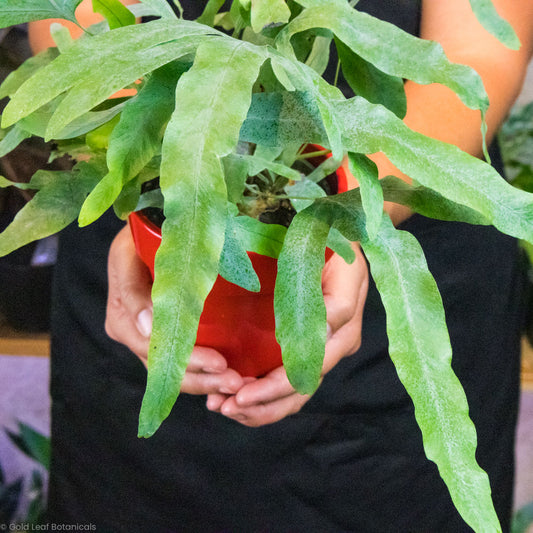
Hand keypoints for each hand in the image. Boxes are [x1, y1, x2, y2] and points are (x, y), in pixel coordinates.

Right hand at [105, 225, 243, 394]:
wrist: (143, 231)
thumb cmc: (138, 236)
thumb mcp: (128, 252)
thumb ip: (133, 291)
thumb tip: (148, 327)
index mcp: (122, 317)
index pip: (157, 349)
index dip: (189, 361)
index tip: (220, 364)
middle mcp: (133, 334)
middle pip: (167, 368)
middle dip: (203, 379)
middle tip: (237, 382)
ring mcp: (148, 337)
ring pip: (176, 371)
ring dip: (208, 381)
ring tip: (239, 384)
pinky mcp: (164, 334)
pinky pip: (182, 360)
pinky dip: (205, 372)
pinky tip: (229, 376)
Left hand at [208, 244, 368, 426]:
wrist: (338, 233)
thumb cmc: (327, 236)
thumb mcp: (324, 249)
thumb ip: (317, 285)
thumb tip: (310, 329)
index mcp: (344, 310)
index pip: (314, 353)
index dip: (282, 377)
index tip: (247, 388)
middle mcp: (340, 337)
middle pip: (306, 381)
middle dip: (266, 399)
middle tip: (230, 405)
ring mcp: (328, 347)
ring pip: (300, 391)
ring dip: (264, 407)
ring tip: (226, 409)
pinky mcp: (314, 349)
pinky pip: (294, 383)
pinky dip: (267, 399)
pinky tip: (239, 404)